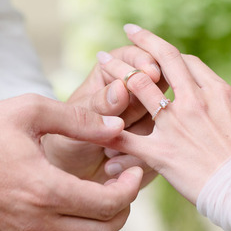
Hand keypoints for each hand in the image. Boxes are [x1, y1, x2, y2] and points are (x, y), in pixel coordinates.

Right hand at [0, 95, 143, 230]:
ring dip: (100, 223)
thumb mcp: (29, 111)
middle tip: (122, 181)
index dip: (130, 188)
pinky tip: (72, 210)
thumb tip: (117, 125)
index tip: (132, 168)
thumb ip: (78, 118)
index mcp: (45, 189)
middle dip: (123, 207)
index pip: (108, 203)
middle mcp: (36, 222)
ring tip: (100, 192)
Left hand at [44, 45, 163, 184]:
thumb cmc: (67, 139)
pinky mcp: (155, 144)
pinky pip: (160, 145)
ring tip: (106, 149)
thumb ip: (99, 105)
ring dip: (137, 134)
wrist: (71, 175)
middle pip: (157, 86)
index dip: (145, 62)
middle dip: (142, 105)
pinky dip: (138, 155)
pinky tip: (113, 164)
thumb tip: (121, 89)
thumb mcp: (78, 120)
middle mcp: (134, 93)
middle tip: (120, 125)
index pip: (136, 56)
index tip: (150, 73)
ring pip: (162, 116)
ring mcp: (147, 118)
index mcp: (113, 74)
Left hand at [97, 26, 230, 203]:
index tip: (153, 44)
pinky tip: (98, 126)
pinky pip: (127, 137)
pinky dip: (110, 133)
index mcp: (216, 92)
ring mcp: (177, 125)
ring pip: (139, 85)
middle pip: (162, 60)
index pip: (185, 61)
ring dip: (117, 71)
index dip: (165, 50)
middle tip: (128, 31)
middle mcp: (195, 101)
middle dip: (142, 42)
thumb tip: (213, 93)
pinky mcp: (163, 152)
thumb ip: (224, 103)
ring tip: (103, 60)